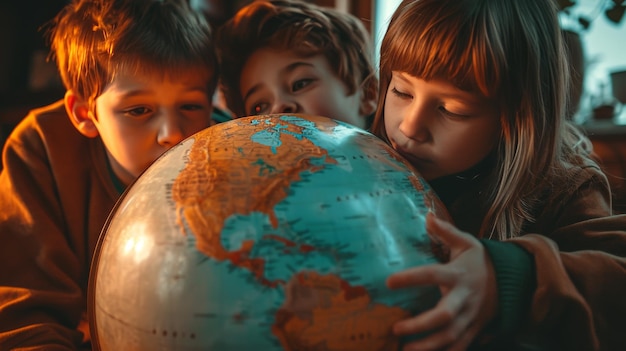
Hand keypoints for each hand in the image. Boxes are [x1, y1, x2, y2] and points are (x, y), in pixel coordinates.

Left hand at [387, 212, 497, 350]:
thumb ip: (446, 231)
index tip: (389, 281)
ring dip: (429, 346)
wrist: (512, 283)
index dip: (412, 278)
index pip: (433, 274)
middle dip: (421, 324)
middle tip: (397, 328)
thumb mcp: (467, 243)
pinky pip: (460, 347)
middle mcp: (465, 298)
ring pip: (451, 336)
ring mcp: (471, 317)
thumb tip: (427, 215)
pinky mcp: (474, 330)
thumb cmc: (480, 261)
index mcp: (459, 274)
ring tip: (405, 350)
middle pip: (445, 315)